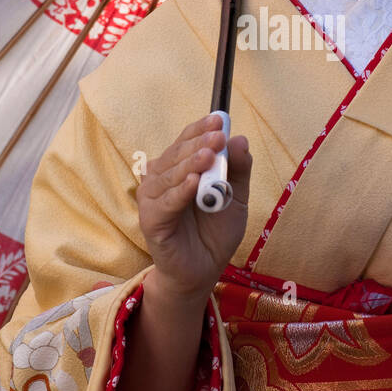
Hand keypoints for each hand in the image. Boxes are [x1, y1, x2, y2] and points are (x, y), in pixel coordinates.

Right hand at [136, 113, 251, 296]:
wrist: (203, 270)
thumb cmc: (215, 232)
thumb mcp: (236, 197)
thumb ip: (238, 170)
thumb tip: (240, 139)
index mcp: (178, 168)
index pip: (186, 141)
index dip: (201, 129)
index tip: (220, 119)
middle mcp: (161, 180)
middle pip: (177, 154)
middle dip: (199, 144)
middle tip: (219, 136)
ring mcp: (153, 200)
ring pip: (170, 176)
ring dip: (190, 164)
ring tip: (209, 155)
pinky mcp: (151, 222)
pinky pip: (166, 204)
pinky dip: (179, 192)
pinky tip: (193, 182)